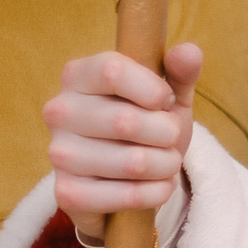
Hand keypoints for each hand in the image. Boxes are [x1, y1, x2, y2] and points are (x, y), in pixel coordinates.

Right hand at [42, 44, 202, 241]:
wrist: (132, 176)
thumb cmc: (149, 124)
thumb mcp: (169, 95)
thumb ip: (180, 72)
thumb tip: (188, 52)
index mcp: (79, 75)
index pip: (112, 71)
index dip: (153, 89)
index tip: (165, 100)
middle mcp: (59, 111)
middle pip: (126, 121)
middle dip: (167, 134)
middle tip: (170, 137)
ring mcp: (58, 153)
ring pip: (133, 163)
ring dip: (166, 165)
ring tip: (165, 161)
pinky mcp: (66, 193)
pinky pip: (127, 195)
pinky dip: (156, 192)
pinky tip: (154, 185)